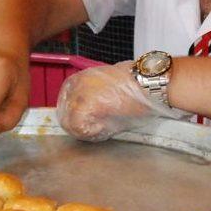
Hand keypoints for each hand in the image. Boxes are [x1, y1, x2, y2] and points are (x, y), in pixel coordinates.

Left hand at [57, 61, 180, 140]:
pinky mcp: (85, 105)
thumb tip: (88, 115)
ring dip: (84, 130)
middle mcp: (74, 84)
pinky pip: (78, 126)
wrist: (146, 82)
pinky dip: (89, 131)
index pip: (65, 105)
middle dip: (79, 126)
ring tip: (101, 128)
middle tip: (97, 128)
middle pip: (64, 114)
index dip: (76, 118)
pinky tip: (103, 127)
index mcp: (78, 79)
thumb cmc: (133, 86)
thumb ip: (93, 98)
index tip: (90, 122)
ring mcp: (78, 94)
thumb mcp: (106, 87)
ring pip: (68, 122)